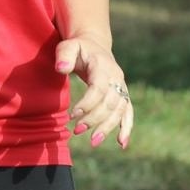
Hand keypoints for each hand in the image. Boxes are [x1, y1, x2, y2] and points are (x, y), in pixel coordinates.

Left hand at [58, 34, 132, 150]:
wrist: (95, 45)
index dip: (88, 103)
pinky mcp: (123, 95)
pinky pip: (128, 112)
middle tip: (76, 130)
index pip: (98, 88)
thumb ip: (64, 56)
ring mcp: (121, 86)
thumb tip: (61, 68)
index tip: (73, 115)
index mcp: (102, 66)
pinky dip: (126, 128)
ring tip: (93, 142)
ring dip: (108, 127)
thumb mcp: (68, 46)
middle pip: (109, 103)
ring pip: (119, 110)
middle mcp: (116, 77)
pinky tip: (121, 144)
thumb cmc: (78, 48)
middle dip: (94, 119)